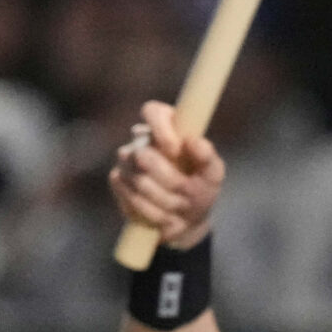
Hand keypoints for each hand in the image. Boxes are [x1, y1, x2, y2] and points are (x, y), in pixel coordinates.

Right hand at [108, 100, 225, 248]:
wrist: (186, 220)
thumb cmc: (201, 188)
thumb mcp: (212, 174)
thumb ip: (207, 156)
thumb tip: (193, 140)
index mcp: (167, 127)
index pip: (152, 111)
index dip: (160, 130)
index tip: (175, 150)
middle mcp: (142, 140)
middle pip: (143, 154)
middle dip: (169, 180)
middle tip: (185, 190)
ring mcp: (127, 160)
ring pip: (138, 180)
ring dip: (165, 200)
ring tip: (179, 205)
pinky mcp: (118, 181)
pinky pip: (131, 196)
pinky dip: (153, 211)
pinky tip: (164, 214)